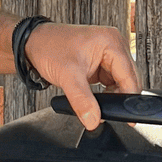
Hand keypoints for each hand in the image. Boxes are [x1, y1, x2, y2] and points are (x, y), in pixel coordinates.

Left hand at [23, 23, 141, 130]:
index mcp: (111, 42)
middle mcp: (113, 45)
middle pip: (128, 78)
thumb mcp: (67, 76)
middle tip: (105, 112)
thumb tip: (94, 120)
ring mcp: (108, 54)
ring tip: (95, 103)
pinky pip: (111, 82)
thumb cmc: (48, 47)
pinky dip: (105, 92)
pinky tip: (95, 97)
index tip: (127, 118)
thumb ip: (82, 100)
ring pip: (120, 82)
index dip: (129, 97)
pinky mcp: (101, 62)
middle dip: (118, 97)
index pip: (129, 75)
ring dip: (111, 95)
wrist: (32, 44)